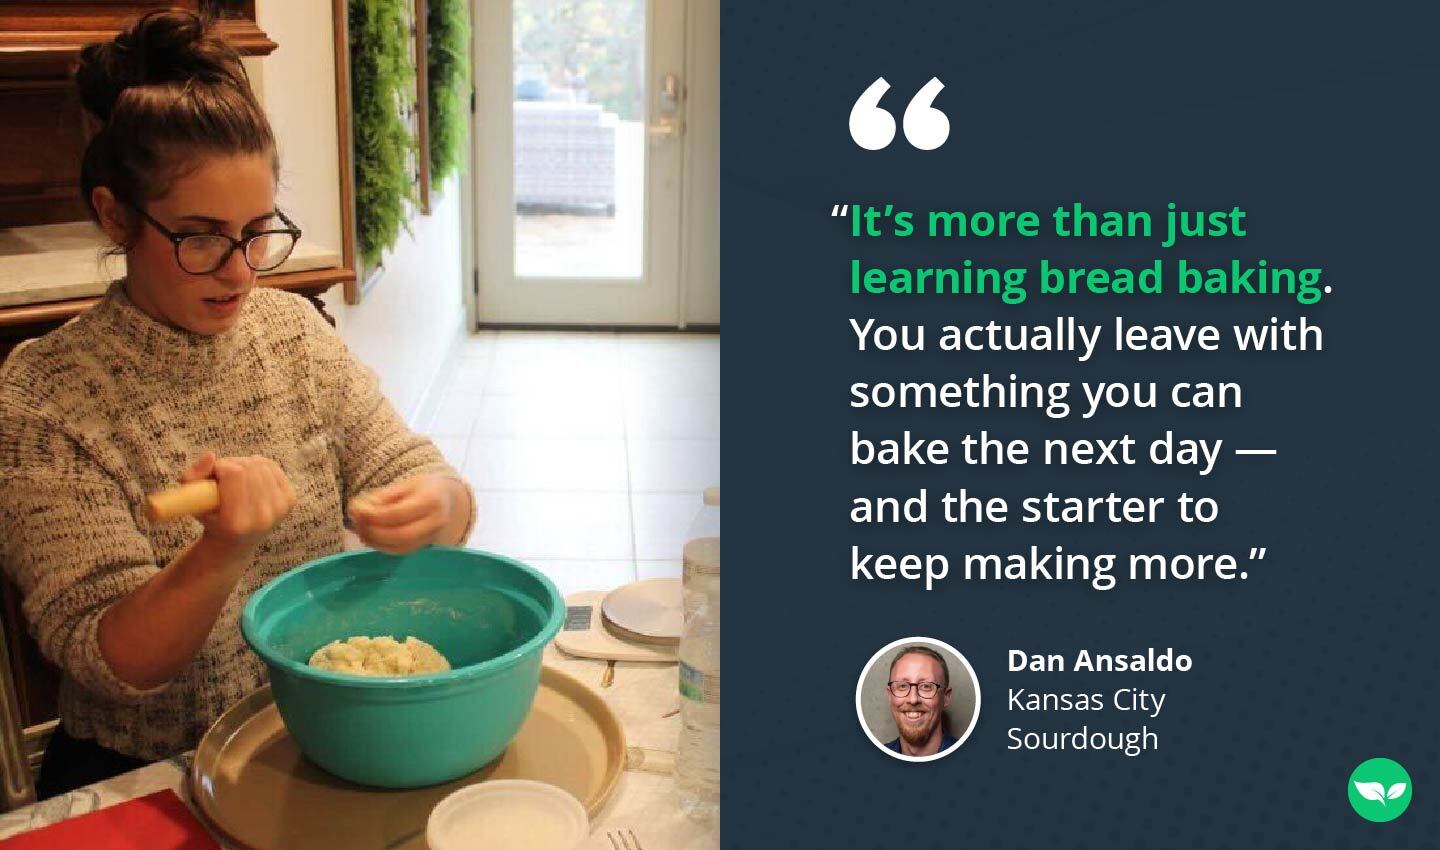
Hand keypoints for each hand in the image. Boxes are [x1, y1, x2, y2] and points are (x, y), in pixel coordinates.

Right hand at [181, 452, 296, 550]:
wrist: (236, 540)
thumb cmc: (210, 518)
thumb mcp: (190, 501)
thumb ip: (191, 477)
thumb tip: (211, 456)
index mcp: (235, 523)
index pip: (234, 474)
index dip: (221, 466)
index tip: (215, 474)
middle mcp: (261, 519)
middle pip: (249, 468)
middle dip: (233, 464)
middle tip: (224, 474)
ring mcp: (279, 510)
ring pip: (262, 465)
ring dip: (246, 463)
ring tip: (236, 476)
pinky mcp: (290, 501)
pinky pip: (274, 468)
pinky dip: (261, 465)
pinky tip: (252, 475)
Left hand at [348, 475, 458, 554]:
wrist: (446, 498)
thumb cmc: (421, 488)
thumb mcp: (404, 485)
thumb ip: (382, 497)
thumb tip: (357, 509)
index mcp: (431, 499)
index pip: (399, 513)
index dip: (375, 516)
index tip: (356, 511)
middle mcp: (437, 521)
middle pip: (402, 535)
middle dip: (375, 533)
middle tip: (358, 525)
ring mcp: (433, 536)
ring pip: (402, 547)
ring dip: (376, 542)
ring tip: (361, 531)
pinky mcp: (425, 545)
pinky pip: (402, 551)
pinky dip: (383, 547)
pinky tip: (371, 538)